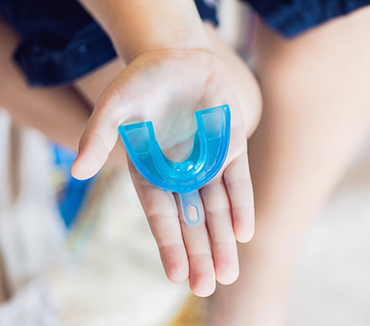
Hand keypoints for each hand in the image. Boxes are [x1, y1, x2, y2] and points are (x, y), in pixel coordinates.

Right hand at [71, 49, 253, 296]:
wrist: (176, 59)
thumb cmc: (141, 81)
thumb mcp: (114, 105)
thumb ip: (97, 136)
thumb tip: (78, 169)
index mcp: (150, 171)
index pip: (160, 215)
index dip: (168, 244)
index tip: (177, 275)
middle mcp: (179, 173)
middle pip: (191, 220)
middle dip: (199, 252)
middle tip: (206, 286)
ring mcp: (207, 162)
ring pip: (216, 208)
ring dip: (223, 239)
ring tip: (227, 273)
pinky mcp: (230, 147)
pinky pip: (237, 181)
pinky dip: (241, 206)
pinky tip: (243, 232)